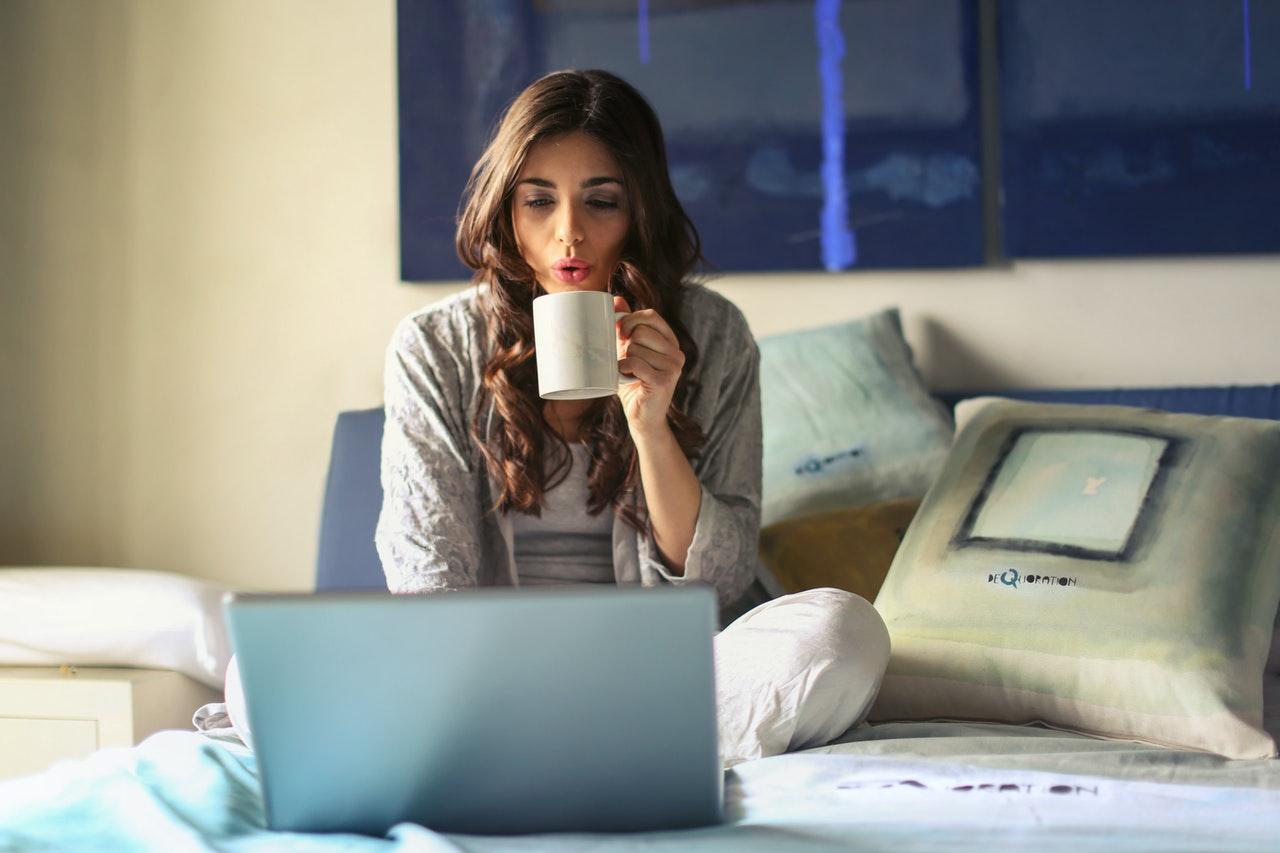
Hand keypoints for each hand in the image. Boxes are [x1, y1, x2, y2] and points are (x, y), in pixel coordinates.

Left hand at [613, 295, 684, 439]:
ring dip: (624, 360)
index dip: (630, 319)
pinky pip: (636, 363)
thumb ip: (626, 327)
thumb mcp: (628, 351)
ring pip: (636, 347)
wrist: (642, 417)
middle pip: (642, 330)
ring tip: (628, 372)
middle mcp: (676, 352)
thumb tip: (615, 299)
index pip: (651, 315)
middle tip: (624, 358)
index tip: (620, 332)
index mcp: (670, 341)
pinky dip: (624, 369)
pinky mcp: (664, 380)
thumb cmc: (634, 383)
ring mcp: (673, 367)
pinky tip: (625, 377)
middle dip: (626, 343)